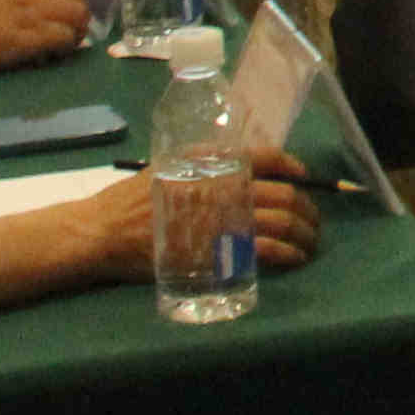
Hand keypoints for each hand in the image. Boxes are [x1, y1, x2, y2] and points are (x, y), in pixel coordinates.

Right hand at [0, 0, 95, 75]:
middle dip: (80, 20)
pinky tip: (50, 58)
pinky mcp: (21, 40)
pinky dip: (63, 48)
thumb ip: (4, 2)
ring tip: (61, 50)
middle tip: (68, 39)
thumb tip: (19, 11)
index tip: (64, 25)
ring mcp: (25, 17)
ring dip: (76, 34)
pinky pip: (59, 38)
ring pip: (76, 16)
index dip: (70, 8)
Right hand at [79, 156, 331, 283]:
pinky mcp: (214, 251)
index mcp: (211, 163)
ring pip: (280, 221)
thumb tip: (242, 163)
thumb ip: (202, 162)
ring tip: (310, 242)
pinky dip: (286, 253)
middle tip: (313, 220)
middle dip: (307, 208)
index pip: (265, 157)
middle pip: (283, 194)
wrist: (101, 231)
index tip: (304, 175)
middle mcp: (221, 186)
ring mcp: (219, 219)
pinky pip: (263, 250)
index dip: (292, 165)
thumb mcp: (168, 166)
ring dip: (304, 233)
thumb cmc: (131, 200)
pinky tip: (294, 258)